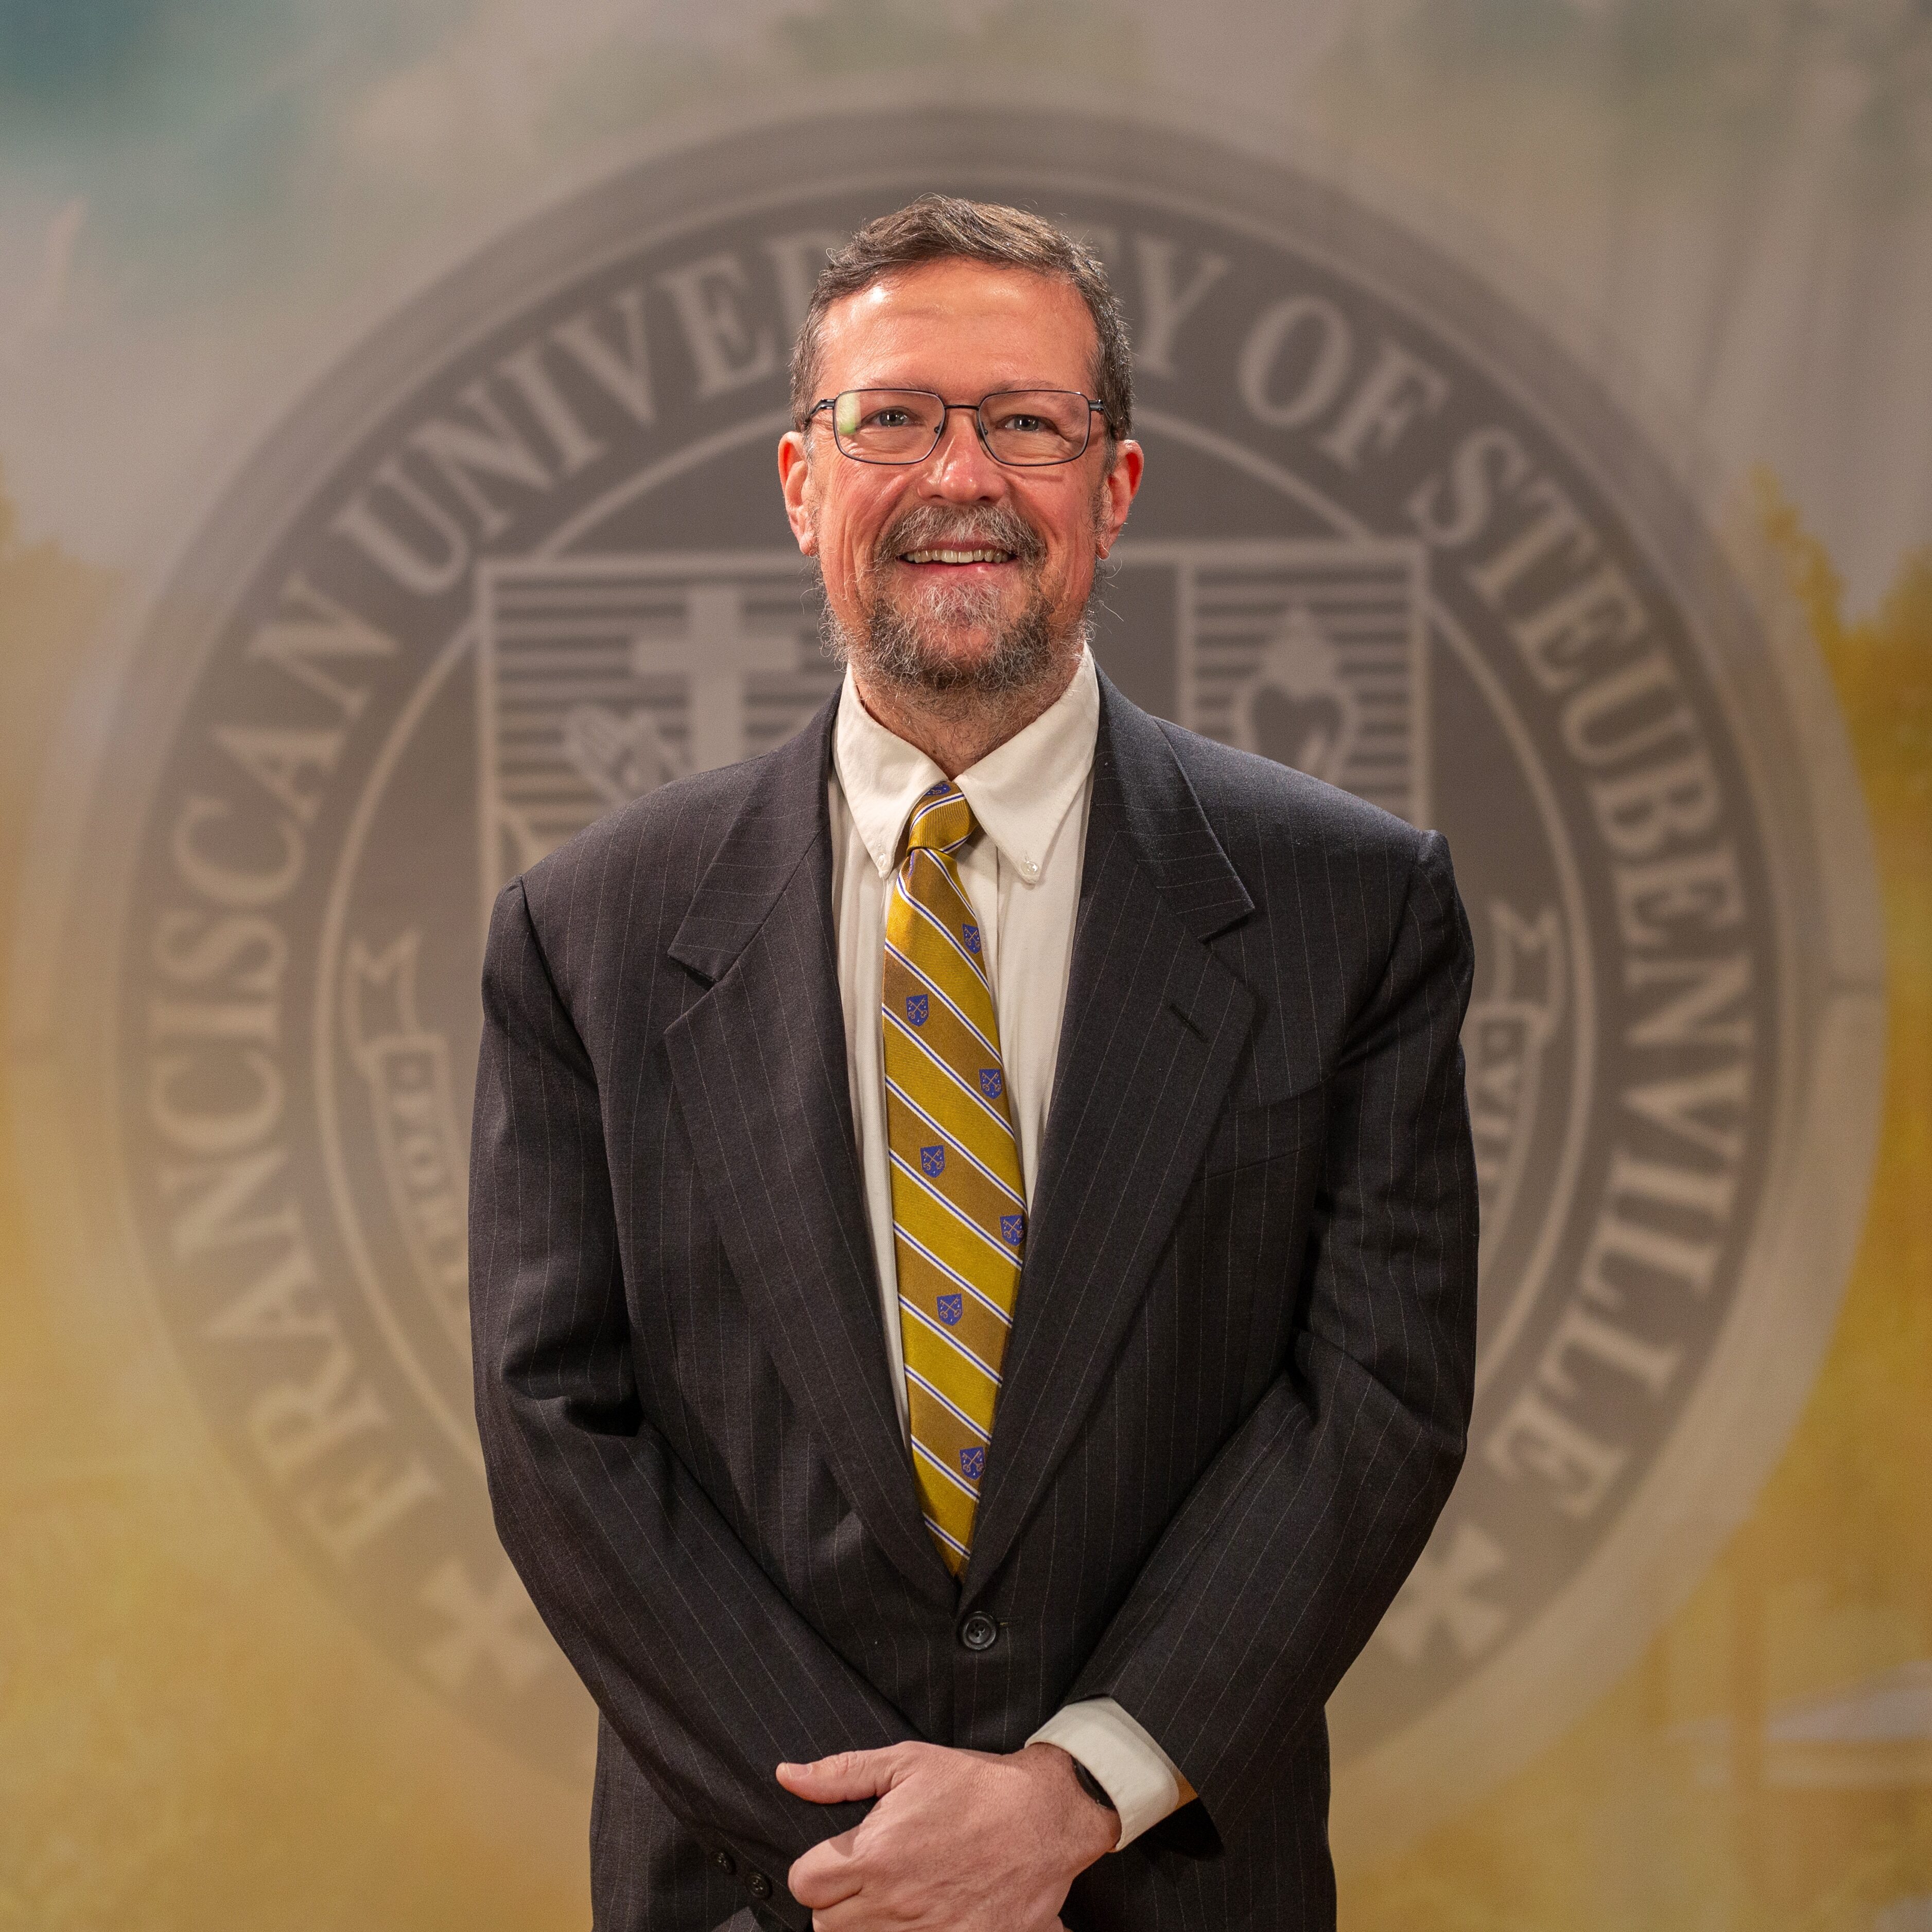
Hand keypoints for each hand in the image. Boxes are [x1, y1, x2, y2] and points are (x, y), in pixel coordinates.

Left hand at [778, 1739, 1115, 1929]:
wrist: (1045, 1817)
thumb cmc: (976, 1786)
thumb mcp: (906, 1763)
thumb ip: (841, 1774)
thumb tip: (787, 1776)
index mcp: (877, 1853)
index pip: (804, 1883)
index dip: (814, 1870)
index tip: (835, 1860)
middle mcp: (894, 1901)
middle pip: (825, 1925)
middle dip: (835, 1902)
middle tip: (862, 1880)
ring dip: (863, 1926)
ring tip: (886, 1902)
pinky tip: (913, 1920)